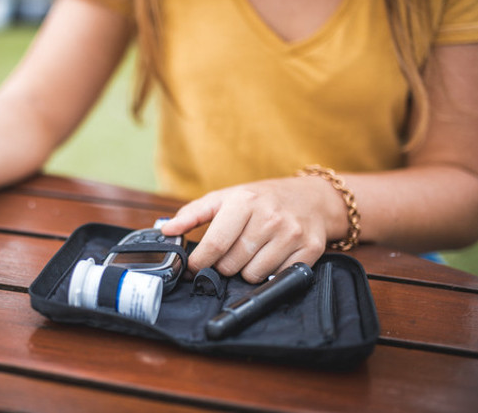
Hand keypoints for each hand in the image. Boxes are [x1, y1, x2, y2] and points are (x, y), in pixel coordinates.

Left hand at [160, 177, 331, 282]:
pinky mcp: (310, 249)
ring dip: (246, 271)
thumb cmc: (261, 200)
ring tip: (251, 253)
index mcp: (244, 202)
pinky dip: (270, 274)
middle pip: (232, 264)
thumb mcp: (225, 198)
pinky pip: (277, 278)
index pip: (214, 245)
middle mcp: (269, 217)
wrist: (310, 198)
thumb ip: (192, 214)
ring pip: (253, 275)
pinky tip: (271, 257)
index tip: (193, 267)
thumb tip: (167, 229)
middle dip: (223, 266)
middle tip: (228, 256)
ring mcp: (291, 234)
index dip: (199, 262)